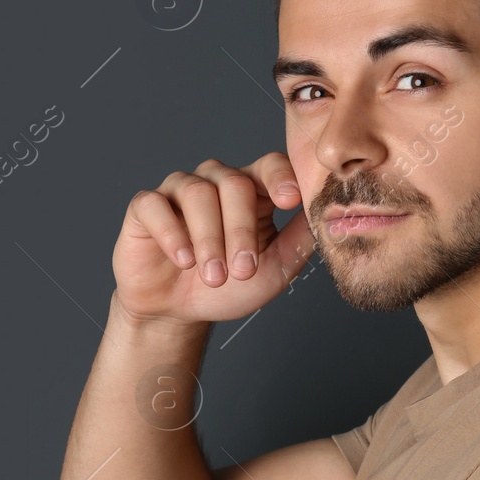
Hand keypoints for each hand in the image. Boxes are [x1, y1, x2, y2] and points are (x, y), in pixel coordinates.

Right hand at [113, 153, 317, 326]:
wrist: (180, 312)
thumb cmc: (230, 286)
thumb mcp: (275, 268)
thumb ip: (301, 239)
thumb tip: (332, 215)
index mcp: (253, 189)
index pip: (271, 166)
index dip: (280, 177)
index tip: (289, 200)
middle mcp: (217, 180)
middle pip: (235, 183)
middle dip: (241, 230)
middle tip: (242, 270)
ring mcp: (180, 190)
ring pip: (198, 193)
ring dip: (209, 239)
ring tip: (213, 275)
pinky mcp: (146, 206)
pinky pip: (156, 205)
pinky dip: (172, 233)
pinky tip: (183, 260)